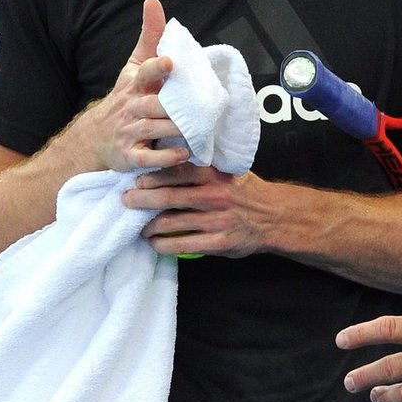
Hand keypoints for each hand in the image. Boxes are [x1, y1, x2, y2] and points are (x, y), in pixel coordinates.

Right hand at [84, 0, 190, 173]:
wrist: (96, 137)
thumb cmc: (126, 97)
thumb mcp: (134, 65)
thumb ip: (149, 37)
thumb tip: (154, 2)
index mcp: (135, 85)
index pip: (144, 73)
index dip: (157, 68)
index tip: (170, 62)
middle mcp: (131, 108)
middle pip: (153, 106)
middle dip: (171, 108)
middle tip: (196, 109)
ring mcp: (129, 132)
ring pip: (154, 130)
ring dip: (175, 132)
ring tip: (197, 131)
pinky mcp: (130, 156)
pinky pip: (148, 159)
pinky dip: (165, 158)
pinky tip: (182, 154)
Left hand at [126, 164, 265, 257]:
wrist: (275, 217)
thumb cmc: (246, 192)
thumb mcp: (229, 171)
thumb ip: (203, 166)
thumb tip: (167, 156)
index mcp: (215, 175)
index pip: (175, 170)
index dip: (151, 175)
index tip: (136, 179)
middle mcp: (214, 195)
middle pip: (167, 196)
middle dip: (141, 199)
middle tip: (126, 200)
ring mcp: (216, 220)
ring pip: (170, 222)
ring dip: (147, 226)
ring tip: (139, 226)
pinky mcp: (218, 242)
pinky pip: (181, 245)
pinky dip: (162, 245)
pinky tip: (154, 243)